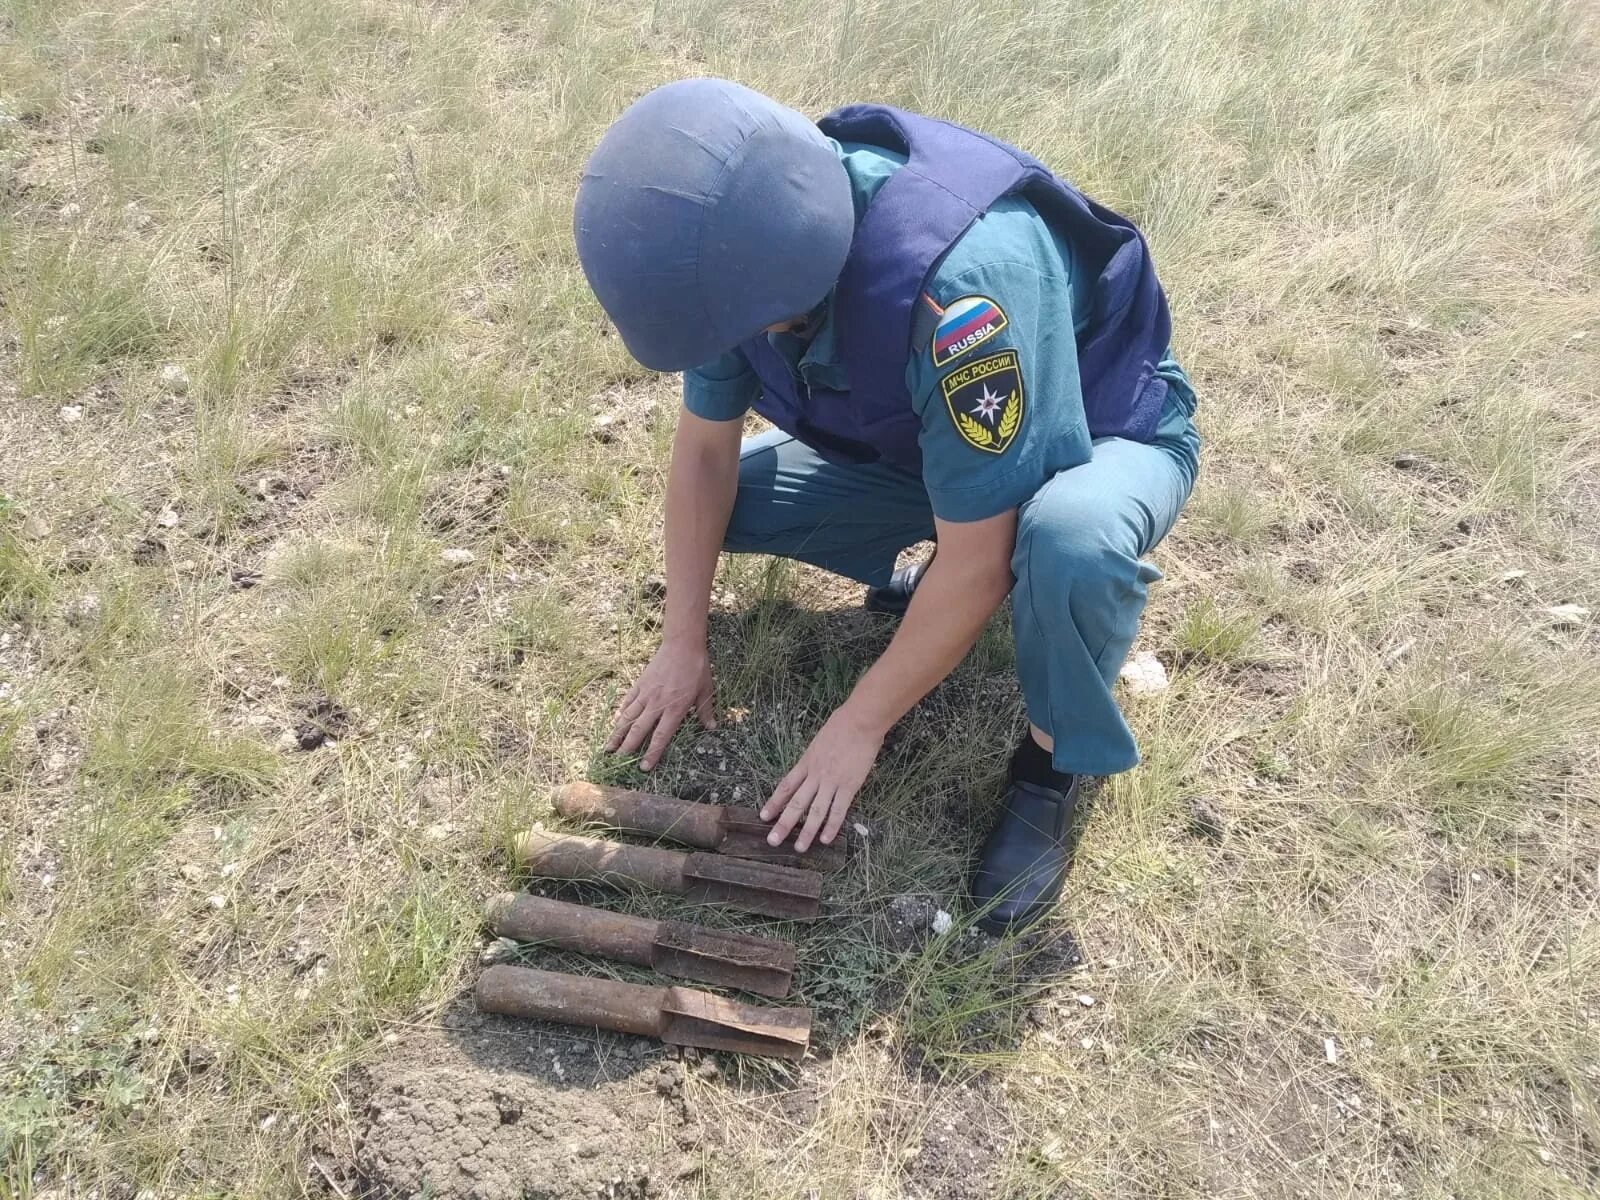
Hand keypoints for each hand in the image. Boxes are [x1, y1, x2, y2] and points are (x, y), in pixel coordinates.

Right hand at [606, 639, 715, 769]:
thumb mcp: (706, 690)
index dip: (652, 753)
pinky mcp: (640, 683)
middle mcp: (657, 704)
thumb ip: (705, 711)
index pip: (660, 737)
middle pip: (639, 730)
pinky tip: (615, 720)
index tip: (643, 767)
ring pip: (629, 717)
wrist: (682, 644)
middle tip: (617, 761)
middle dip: (627, 747)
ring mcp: (646, 693)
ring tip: (608, 747)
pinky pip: (628, 700)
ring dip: (618, 733)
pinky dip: (621, 711)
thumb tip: (712, 726)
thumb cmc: (697, 668)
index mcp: (675, 709)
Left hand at [760, 707, 882, 851]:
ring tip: (799, 848)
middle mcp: (815, 775)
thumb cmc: (841, 725)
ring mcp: (832, 782)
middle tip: (773, 840)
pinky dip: (832, 826)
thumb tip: (809, 769)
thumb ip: (813, 758)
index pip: (785, 786)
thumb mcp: (818, 742)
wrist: (859, 722)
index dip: (774, 803)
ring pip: (815, 811)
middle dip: (783, 823)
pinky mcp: (849, 786)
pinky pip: (839, 810)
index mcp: (806, 762)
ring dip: (806, 831)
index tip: (764, 816)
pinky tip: (826, 839)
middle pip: (796, 803)